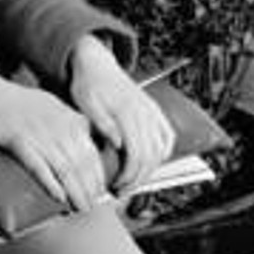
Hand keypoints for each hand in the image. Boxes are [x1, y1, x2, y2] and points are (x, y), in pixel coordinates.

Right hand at [0, 74, 108, 211]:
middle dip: (90, 188)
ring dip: (75, 191)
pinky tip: (59, 196)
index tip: (100, 189)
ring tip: (80, 206)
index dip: (98, 175)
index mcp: (69, 119)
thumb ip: (72, 120)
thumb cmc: (22, 101)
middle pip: (81, 164)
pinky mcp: (21, 144)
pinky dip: (51, 184)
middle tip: (92, 204)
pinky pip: (40, 168)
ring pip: (65, 170)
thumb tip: (87, 135)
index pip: (91, 152)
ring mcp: (41, 136)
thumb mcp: (55, 104)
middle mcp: (59, 128)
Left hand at [67, 36, 175, 192]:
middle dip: (138, 179)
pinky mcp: (154, 110)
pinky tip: (153, 162)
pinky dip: (164, 152)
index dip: (129, 176)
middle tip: (122, 191)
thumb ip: (102, 123)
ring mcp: (151, 110)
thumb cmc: (88, 84)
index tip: (116, 186)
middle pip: (150, 156)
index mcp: (126, 111)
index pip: (136, 154)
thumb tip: (118, 143)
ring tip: (133, 181)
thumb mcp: (85, 102)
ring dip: (150, 170)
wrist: (97, 63)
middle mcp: (143, 111)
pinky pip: (168, 135)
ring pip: (161, 149)